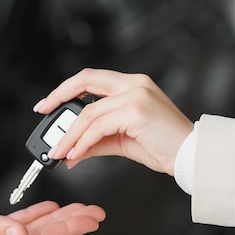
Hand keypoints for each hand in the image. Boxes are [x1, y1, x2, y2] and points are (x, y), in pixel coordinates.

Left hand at [34, 69, 192, 175]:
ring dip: (70, 135)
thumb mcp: (122, 141)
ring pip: (89, 112)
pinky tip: (76, 154)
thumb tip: (71, 151)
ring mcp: (136, 95)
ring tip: (60, 152)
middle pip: (85, 80)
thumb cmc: (163, 146)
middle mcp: (134, 83)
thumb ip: (96, 141)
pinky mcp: (136, 111)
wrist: (192, 156)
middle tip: (43, 113)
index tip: (48, 103)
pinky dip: (82, 142)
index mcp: (132, 85)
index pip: (91, 78)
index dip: (65, 88)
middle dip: (58, 97)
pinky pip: (98, 126)